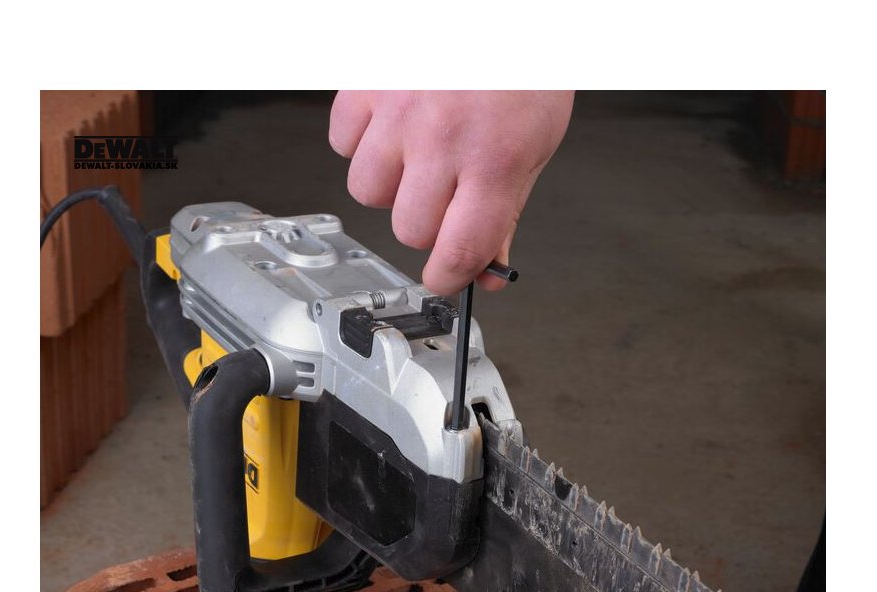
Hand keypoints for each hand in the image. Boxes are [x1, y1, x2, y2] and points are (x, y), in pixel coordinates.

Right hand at [329, 90, 573, 294]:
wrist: (502, 6)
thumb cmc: (523, 67)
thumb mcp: (534, 147)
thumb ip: (506, 213)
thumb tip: (490, 269)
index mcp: (494, 160)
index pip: (460, 250)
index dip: (449, 278)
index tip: (445, 279)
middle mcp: (442, 140)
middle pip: (409, 229)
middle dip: (427, 222)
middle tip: (443, 194)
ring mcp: (398, 113)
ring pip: (368, 191)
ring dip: (390, 183)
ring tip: (415, 153)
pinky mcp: (365, 86)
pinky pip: (342, 142)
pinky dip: (362, 141)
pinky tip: (390, 124)